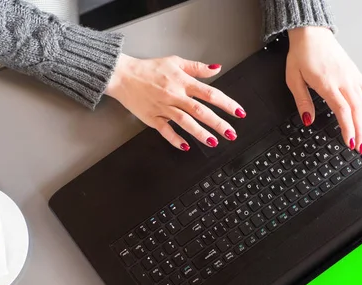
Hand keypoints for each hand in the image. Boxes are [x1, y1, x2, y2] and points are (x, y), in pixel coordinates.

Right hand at [105, 54, 245, 150]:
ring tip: (213, 142)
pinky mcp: (151, 118)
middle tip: (231, 133)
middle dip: (217, 123)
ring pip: (185, 122)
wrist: (123, 76)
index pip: (209, 93)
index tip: (238, 113)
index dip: (226, 103)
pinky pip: (165, 130)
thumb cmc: (148, 69)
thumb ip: (197, 67)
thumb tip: (216, 68)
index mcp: (182, 82)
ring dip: (200, 133)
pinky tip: (185, 146)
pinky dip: (175, 139)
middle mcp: (175, 96)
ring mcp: (163, 108)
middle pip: (200, 111)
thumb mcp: (175, 61)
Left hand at [286, 27, 361, 153]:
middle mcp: (343, 80)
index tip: (348, 141)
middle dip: (359, 130)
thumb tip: (307, 120)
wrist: (311, 34)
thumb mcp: (293, 80)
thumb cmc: (301, 55)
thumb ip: (302, 101)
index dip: (347, 128)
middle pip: (356, 110)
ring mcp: (351, 76)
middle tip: (359, 147)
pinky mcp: (354, 72)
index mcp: (327, 84)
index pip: (342, 110)